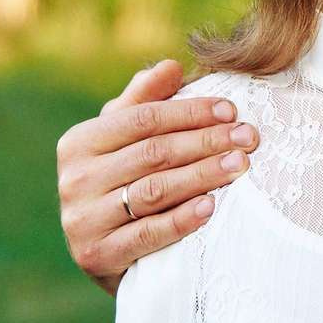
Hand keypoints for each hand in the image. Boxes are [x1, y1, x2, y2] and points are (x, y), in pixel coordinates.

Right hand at [56, 59, 257, 293]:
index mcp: (78, 142)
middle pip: (153, 153)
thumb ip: (144, 102)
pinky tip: (212, 206)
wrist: (106, 255)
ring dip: (203, 176)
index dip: (190, 112)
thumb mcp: (125, 141)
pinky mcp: (96, 256)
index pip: (143, 119)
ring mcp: (82, 220)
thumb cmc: (122, 184)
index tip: (231, 111)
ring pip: (154, 190)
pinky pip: (148, 234)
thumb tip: (170, 66)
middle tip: (248, 138)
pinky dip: (182, 219)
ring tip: (239, 165)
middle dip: (206, 142)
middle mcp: (75, 179)